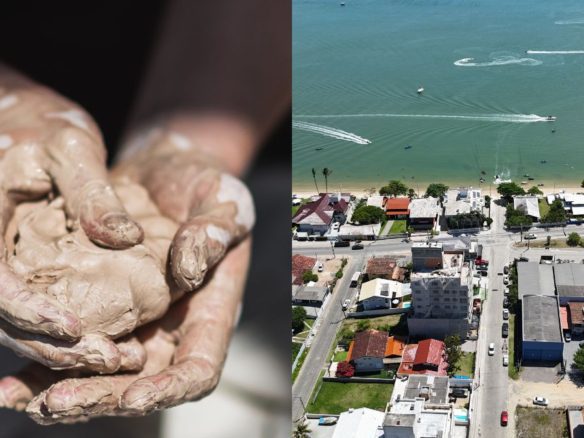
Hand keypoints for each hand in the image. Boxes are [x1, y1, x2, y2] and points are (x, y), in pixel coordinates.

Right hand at [0, 67, 143, 344]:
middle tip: (110, 360)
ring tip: (116, 359)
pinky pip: (27, 307)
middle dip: (52, 346)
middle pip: (1, 316)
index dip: (27, 311)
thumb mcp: (71, 147)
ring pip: (13, 321)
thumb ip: (93, 193)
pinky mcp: (11, 267)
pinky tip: (103, 340)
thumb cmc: (41, 126)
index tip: (75, 331)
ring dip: (59, 348)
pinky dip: (59, 329)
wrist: (18, 120)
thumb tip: (125, 238)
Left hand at [0, 115, 256, 420]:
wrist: (165, 168)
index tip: (135, 396)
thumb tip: (190, 271)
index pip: (198, 368)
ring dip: (62, 390)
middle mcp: (170, 326)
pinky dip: (42, 363)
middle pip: (140, 382)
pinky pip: (74, 343)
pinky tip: (9, 379)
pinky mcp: (103, 306)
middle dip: (101, 396)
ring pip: (101, 373)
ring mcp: (136, 320)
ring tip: (19, 398)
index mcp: (209, 310)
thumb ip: (217, 231)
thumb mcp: (224, 198)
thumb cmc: (203, 183)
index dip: (169, 388)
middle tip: (56, 402)